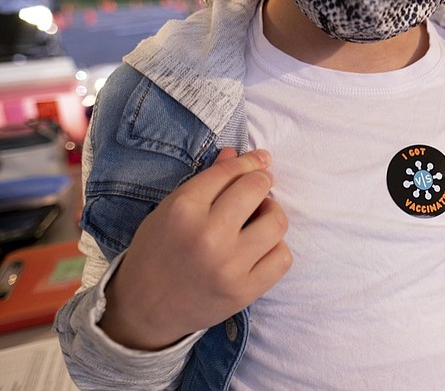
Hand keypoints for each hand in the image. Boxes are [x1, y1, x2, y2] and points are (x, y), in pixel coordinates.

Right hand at [100, 148, 291, 349]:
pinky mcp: (244, 292)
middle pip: (257, 189)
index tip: (261, 160)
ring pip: (276, 222)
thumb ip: (206, 181)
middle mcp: (207, 236)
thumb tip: (237, 153)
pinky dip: (276, 248)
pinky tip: (261, 248)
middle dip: (262, 182)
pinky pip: (282, 257)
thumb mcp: (170, 210)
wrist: (143, 310)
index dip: (250, 161)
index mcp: (183, 210)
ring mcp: (228, 266)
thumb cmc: (157, 252)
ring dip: (272, 214)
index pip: (230, 171)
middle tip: (259, 187)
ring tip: (259, 218)